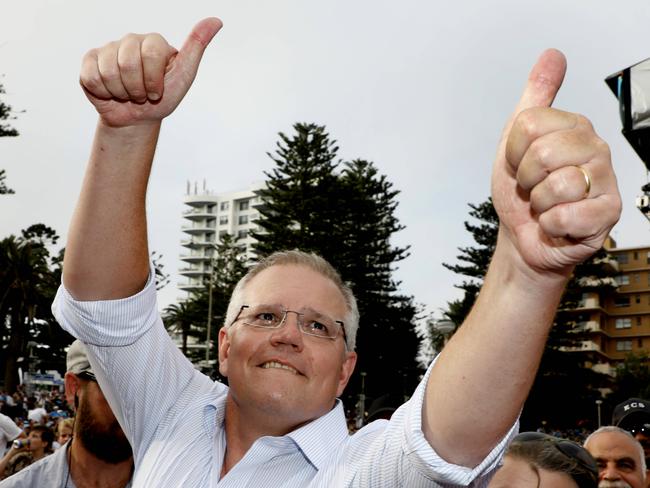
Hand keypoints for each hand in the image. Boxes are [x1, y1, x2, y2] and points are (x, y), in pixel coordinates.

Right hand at [79, 18, 221, 126]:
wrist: (138, 118)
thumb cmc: (164, 97)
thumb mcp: (184, 76)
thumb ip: (197, 47)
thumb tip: (216, 20)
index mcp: (154, 42)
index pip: (150, 56)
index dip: (153, 82)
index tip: (158, 92)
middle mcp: (131, 40)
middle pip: (127, 64)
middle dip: (136, 90)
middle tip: (142, 95)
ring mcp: (109, 48)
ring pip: (108, 72)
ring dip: (121, 93)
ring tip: (128, 94)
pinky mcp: (90, 60)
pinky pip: (92, 77)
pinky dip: (103, 92)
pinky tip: (112, 92)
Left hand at [491, 49, 620, 275]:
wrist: (523, 236)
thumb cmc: (521, 192)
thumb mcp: (516, 140)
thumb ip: (535, 97)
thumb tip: (553, 56)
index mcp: (574, 127)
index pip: (529, 125)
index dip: (514, 151)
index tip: (520, 163)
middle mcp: (595, 149)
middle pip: (543, 153)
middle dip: (526, 178)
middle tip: (533, 186)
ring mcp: (605, 181)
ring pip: (556, 185)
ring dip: (538, 204)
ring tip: (546, 204)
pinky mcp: (608, 214)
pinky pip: (565, 216)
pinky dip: (550, 225)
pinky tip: (557, 222)